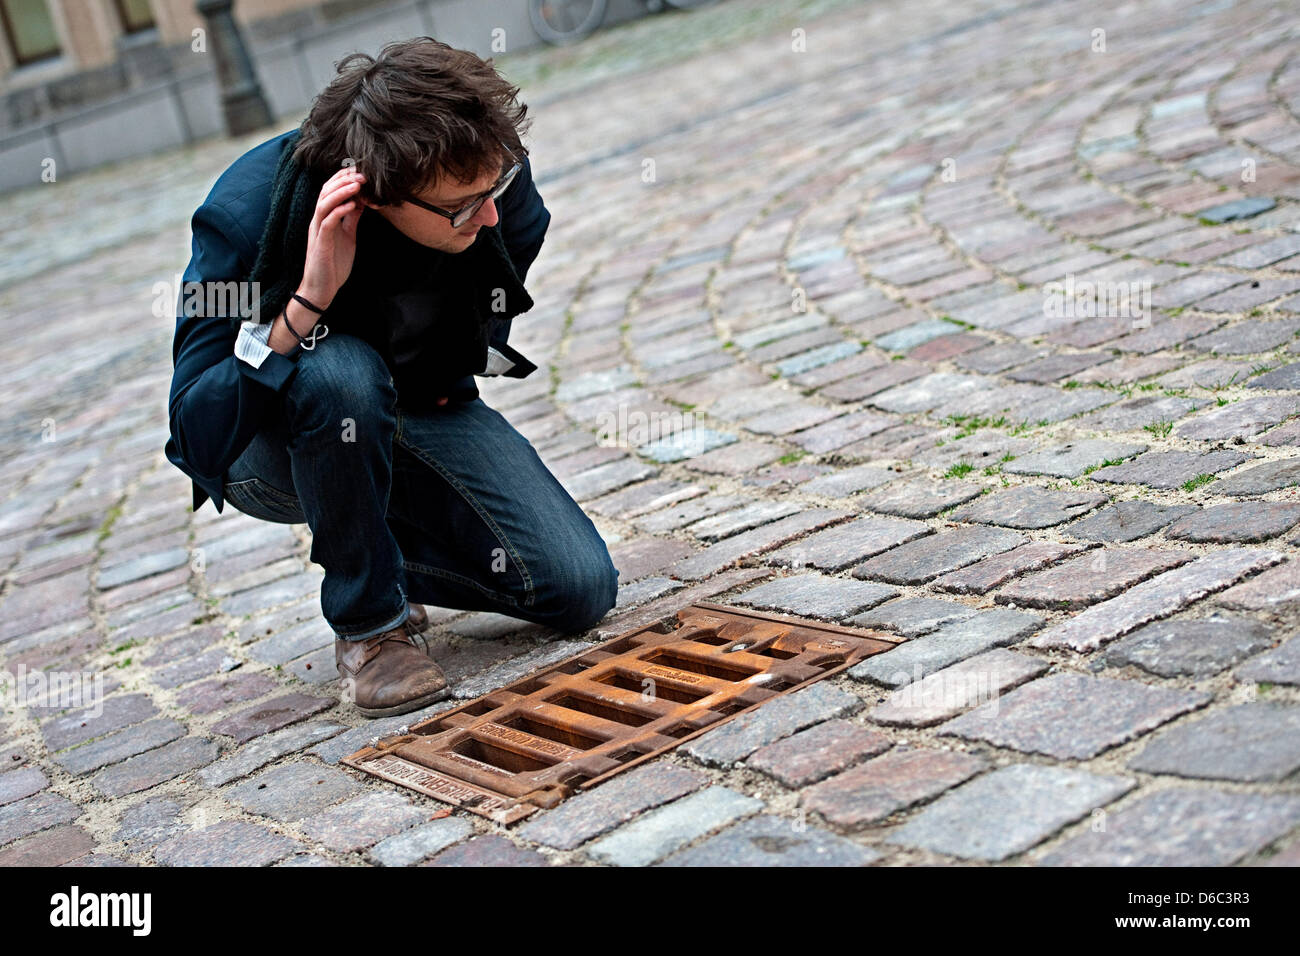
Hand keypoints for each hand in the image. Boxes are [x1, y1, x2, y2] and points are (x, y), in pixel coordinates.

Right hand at [299, 166, 367, 306]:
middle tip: (362, 174)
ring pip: (324, 203)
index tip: (361, 172)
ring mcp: (318, 231)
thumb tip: (360, 202)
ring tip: (357, 185)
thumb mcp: (347, 236)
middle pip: (326, 191)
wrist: (321, 289)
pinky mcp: (320, 243)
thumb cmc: (333, 264)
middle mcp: (318, 221)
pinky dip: (338, 211)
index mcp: (325, 218)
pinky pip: (327, 222)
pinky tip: (352, 205)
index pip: (330, 190)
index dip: (344, 179)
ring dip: (341, 192)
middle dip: (344, 180)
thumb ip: (351, 219)